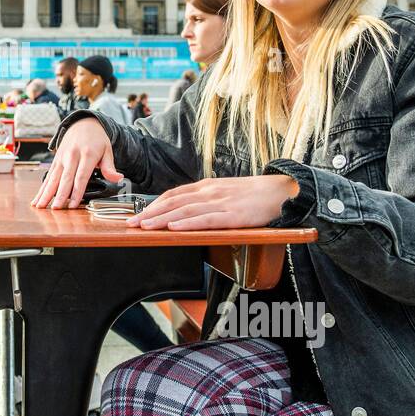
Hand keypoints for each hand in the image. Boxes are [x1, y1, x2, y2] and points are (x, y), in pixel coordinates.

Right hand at [32, 117, 121, 208]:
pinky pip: (48, 176)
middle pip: (65, 179)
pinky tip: (37, 199)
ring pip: (53, 178)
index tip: (72, 204)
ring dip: (46, 193)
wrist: (83, 124)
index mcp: (87, 155)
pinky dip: (42, 188)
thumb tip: (118, 178)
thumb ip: (109, 167)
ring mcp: (62, 158)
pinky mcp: (55, 160)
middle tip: (55, 208)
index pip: (81, 177)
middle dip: (59, 195)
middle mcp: (72, 156)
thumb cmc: (96, 139)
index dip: (76, 192)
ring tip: (40, 206)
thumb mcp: (107, 150)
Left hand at [125, 174, 299, 230]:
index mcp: (207, 187)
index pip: (174, 194)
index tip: (139, 214)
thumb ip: (206, 200)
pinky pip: (206, 220)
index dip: (154, 204)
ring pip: (185, 211)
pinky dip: (188, 224)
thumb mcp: (225, 192)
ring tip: (145, 227)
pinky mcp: (233, 216)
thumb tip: (186, 211)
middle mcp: (209, 192)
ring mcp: (221, 203)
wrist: (282, 191)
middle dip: (150, 213)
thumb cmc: (254, 194)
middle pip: (173, 202)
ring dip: (162, 220)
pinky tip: (175, 229)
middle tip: (132, 224)